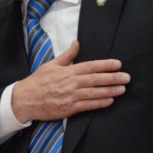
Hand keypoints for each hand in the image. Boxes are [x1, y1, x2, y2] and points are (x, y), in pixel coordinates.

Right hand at [11, 40, 128, 123]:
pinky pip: (88, 106)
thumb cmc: (38, 81)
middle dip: (113, 78)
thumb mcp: (51, 64)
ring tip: (122, 89)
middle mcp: (71, 83)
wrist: (25, 99)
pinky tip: (110, 101)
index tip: (118, 64)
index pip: (90, 66)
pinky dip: (99, 103)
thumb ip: (67, 55)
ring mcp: (70, 97)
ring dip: (110, 91)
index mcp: (67, 71)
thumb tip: (76, 43)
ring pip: (94, 93)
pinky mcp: (69, 109)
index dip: (105, 65)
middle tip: (126, 77)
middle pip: (96, 80)